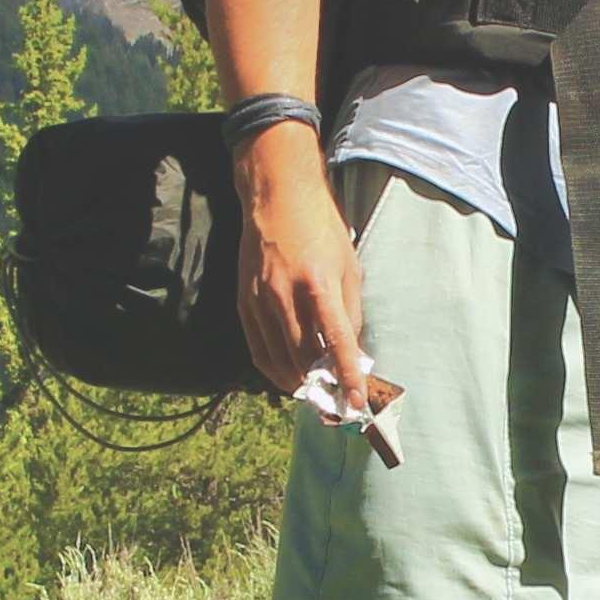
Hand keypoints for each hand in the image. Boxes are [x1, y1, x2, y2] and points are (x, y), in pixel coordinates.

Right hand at [234, 126, 387, 410]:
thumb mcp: (348, 266)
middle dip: (321, 386)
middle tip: (334, 400)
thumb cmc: (320, 228)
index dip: (347, 377)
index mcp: (318, 284)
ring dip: (297, 382)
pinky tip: (287, 375)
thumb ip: (350, 311)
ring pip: (278, 359)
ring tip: (313, 391)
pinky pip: (257, 348)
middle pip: (303, 358)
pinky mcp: (243, 302)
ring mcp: (260, 300)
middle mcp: (286, 296)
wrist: (275, 197)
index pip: (336, 342)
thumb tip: (352, 351)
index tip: (356, 403)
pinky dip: (273, 369)